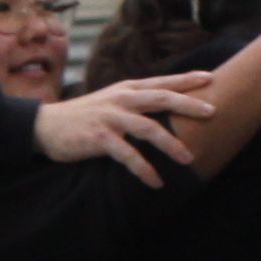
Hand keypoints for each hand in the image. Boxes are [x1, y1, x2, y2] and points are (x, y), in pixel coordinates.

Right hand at [33, 76, 211, 184]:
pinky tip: (156, 181)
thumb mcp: (112, 100)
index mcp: (128, 89)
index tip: (211, 78)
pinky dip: (144, 169)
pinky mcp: (100, 138)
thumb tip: (164, 103)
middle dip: (189, 104)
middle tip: (213, 112)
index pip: (163, 82)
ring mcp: (111, 117)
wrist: (47, 125)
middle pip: (162, 98)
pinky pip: (127, 155)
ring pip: (148, 128)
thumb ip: (136, 100)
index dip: (187, 80)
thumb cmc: (85, 115)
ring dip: (171, 144)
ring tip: (189, 159)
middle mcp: (122, 99)